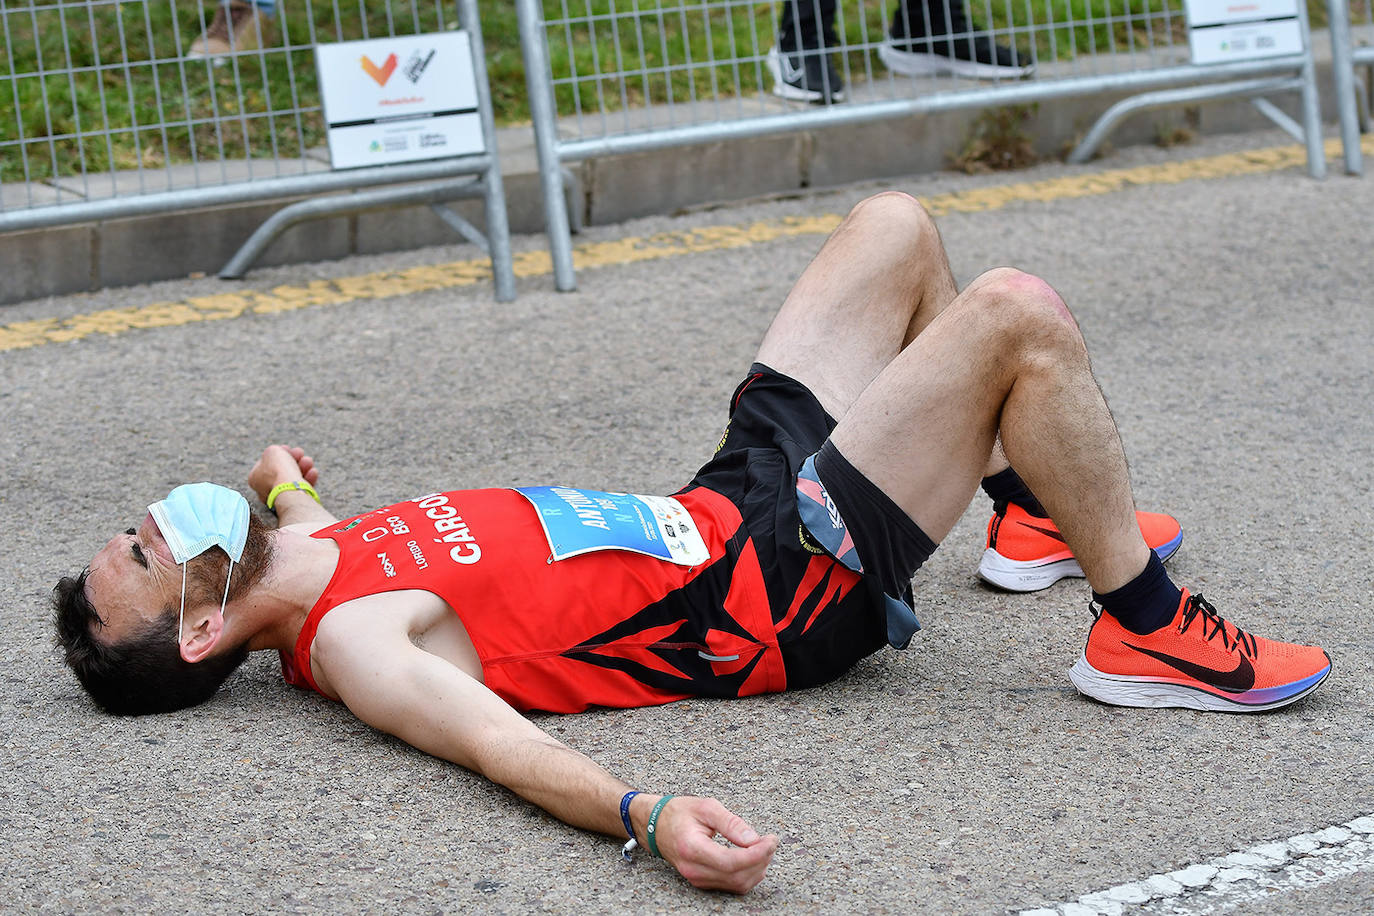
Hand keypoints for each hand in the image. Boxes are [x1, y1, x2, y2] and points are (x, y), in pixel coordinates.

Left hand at [247, 444, 318, 503]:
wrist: (290, 490)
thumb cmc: (278, 470)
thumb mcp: (272, 451)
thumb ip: (274, 451)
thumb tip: (278, 455)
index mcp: (255, 478)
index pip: (267, 463)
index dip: (279, 453)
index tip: (288, 448)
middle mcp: (264, 489)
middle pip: (282, 470)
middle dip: (293, 459)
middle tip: (300, 453)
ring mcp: (279, 497)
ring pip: (292, 478)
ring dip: (302, 467)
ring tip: (309, 461)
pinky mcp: (292, 502)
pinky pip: (300, 488)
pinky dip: (308, 479)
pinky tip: (313, 472)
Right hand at [653, 796, 777, 893]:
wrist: (655, 825)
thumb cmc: (679, 813)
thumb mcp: (706, 807)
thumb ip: (730, 822)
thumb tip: (753, 838)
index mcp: (692, 848)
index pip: (731, 862)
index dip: (756, 854)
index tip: (770, 840)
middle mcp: (694, 869)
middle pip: (737, 876)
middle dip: (761, 860)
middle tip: (771, 841)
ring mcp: (697, 878)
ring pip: (737, 884)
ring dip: (757, 868)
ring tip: (764, 848)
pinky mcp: (702, 881)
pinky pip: (731, 885)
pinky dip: (748, 874)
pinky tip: (754, 858)